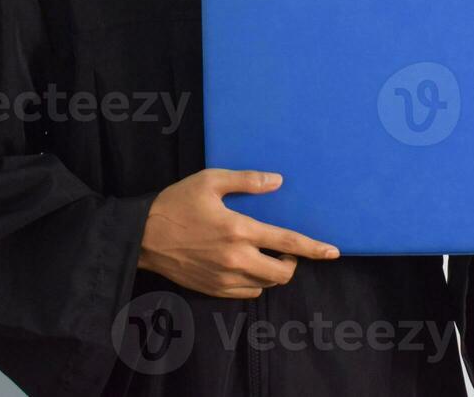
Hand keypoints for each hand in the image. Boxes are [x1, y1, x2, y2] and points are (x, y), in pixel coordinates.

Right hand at [137, 168, 338, 298]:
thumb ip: (247, 181)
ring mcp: (224, 279)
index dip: (314, 249)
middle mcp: (236, 259)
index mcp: (239, 230)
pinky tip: (247, 266)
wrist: (140, 236)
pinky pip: (246, 293)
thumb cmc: (176, 203)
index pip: (288, 243)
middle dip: (292, 263)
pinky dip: (254, 282)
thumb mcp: (211, 181)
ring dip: (272, 273)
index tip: (333, 252)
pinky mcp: (212, 290)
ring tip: (264, 255)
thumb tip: (278, 181)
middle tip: (284, 249)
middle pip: (282, 273)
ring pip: (265, 285)